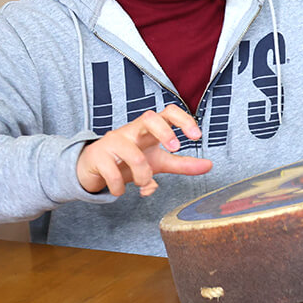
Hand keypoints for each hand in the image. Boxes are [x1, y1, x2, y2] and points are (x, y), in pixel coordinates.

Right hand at [76, 104, 210, 196]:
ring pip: (134, 155)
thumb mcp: (159, 162)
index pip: (168, 112)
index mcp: (149, 130)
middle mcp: (132, 130)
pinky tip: (120, 190)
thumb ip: (183, 164)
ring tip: (141, 183)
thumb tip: (209, 165)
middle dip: (165, 133)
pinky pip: (113, 173)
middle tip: (175, 149)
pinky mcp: (98, 155)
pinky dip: (120, 188)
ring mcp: (114, 140)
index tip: (197, 136)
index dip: (184, 120)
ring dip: (143, 177)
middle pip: (150, 118)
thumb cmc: (129, 160)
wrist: (93, 168)